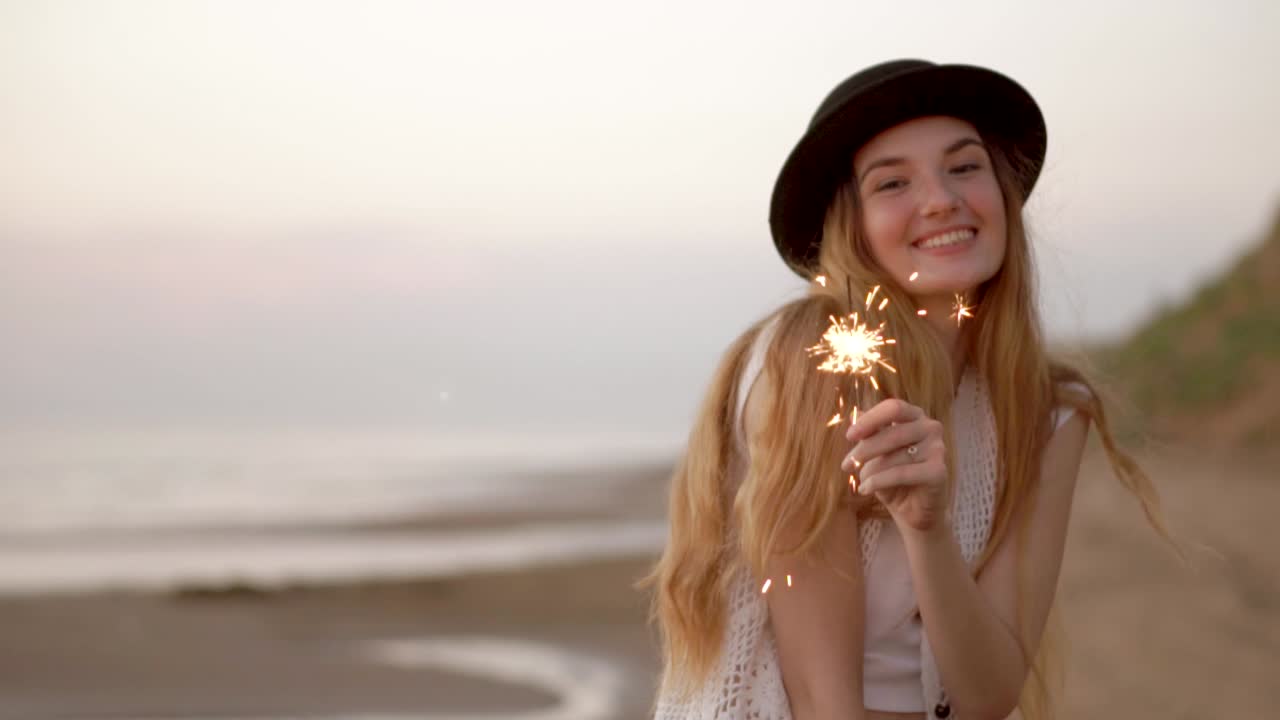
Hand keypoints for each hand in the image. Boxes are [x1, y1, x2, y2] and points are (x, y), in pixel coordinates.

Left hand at [841, 398, 949, 533]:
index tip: (850, 436)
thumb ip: (869, 433)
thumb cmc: (892, 476)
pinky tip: (865, 489)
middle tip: (846, 465)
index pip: (893, 408)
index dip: (870, 420)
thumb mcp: (876, 453)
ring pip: (894, 456)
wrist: (913, 511)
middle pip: (891, 432)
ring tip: (861, 482)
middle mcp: (930, 427)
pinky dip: (878, 482)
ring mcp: (938, 449)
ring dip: (870, 470)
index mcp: (915, 416)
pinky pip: (901, 473)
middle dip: (864, 450)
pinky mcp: (938, 472)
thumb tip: (854, 414)